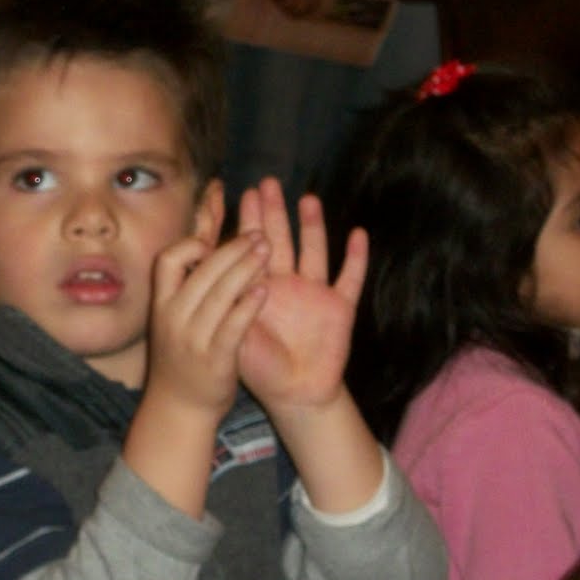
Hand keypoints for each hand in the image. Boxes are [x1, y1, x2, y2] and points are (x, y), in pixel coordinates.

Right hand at [144, 227, 270, 421]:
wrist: (178, 409)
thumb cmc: (182, 358)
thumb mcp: (173, 320)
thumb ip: (188, 288)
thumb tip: (205, 248)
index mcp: (161, 305)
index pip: (169, 260)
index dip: (193, 244)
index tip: (215, 243)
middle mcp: (174, 318)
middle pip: (203, 270)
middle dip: (234, 248)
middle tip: (259, 236)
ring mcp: (193, 339)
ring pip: (221, 293)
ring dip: (247, 267)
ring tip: (267, 251)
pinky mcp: (215, 358)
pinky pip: (233, 325)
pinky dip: (249, 305)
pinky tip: (264, 290)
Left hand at [233, 178, 367, 417]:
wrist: (295, 396)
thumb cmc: (261, 368)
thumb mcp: (239, 333)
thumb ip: (232, 303)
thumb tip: (220, 269)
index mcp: (259, 289)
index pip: (251, 250)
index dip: (248, 224)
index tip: (243, 195)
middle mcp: (288, 285)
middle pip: (280, 241)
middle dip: (273, 213)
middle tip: (266, 183)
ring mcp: (316, 293)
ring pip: (315, 251)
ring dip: (312, 226)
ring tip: (307, 198)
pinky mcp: (340, 306)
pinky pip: (351, 277)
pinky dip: (357, 258)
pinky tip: (358, 234)